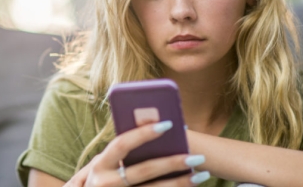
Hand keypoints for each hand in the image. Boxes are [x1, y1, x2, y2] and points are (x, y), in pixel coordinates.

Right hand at [64, 120, 209, 186]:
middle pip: (144, 170)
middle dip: (172, 162)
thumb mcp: (105, 165)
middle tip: (197, 156)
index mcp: (99, 164)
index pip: (122, 144)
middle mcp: (106, 183)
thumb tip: (161, 128)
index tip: (169, 123)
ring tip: (203, 175)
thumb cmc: (104, 178)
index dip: (143, 133)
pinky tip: (191, 186)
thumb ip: (124, 150)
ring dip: (181, 183)